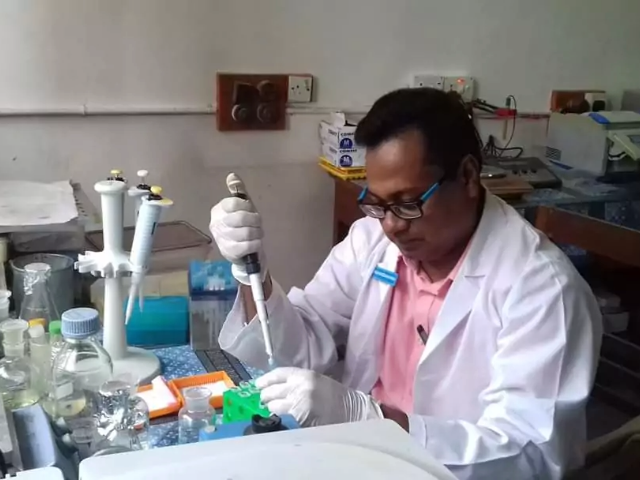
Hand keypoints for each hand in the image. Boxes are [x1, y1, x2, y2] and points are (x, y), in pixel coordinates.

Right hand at [209, 195, 266, 284]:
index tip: (251, 210)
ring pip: (246, 232)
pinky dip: (256, 243)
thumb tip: (232, 175)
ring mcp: (221, 239)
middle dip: (255, 220)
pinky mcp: (229, 252)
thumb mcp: (243, 206)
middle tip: (258, 224)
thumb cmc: (244, 225)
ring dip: (257, 232)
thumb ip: (238, 190)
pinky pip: (247, 245)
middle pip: (240, 218)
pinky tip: (256, 243)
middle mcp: (216, 224)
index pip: (233, 203)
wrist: (243, 252)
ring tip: (257, 234)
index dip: (247, 206)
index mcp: (218, 210)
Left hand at [255, 367, 382, 426]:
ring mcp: (299, 404)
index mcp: (305, 375)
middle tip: (263, 400)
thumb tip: (275, 388)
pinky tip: (278, 420)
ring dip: (270, 409)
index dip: (265, 379)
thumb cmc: (335, 397)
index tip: (257, 385)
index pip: (278, 374)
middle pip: (272, 391)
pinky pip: (282, 418)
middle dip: (265, 396)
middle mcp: (300, 387)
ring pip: (274, 406)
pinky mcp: (300, 419)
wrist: (352, 412)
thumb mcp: (317, 382)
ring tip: (272, 411)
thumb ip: (297, 383)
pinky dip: (278, 419)